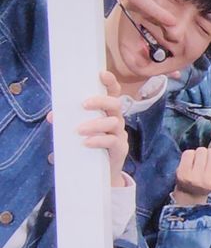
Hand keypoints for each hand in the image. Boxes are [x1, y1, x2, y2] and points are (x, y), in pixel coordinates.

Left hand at [77, 71, 126, 187]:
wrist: (99, 173)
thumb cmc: (89, 146)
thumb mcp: (77, 132)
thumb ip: (67, 122)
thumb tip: (53, 116)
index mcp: (107, 112)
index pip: (113, 93)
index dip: (110, 82)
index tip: (101, 74)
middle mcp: (116, 120)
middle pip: (115, 104)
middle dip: (101, 101)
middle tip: (84, 104)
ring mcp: (120, 134)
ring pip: (114, 123)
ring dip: (95, 124)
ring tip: (79, 130)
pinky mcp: (120, 149)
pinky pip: (112, 141)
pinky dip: (98, 140)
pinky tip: (86, 143)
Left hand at [172, 127, 210, 204]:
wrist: (190, 193)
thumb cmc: (207, 177)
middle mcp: (210, 181)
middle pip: (210, 151)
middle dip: (207, 153)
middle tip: (204, 164)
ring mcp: (196, 179)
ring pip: (200, 151)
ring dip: (198, 154)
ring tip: (196, 165)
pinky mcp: (184, 175)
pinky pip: (189, 153)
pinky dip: (188, 155)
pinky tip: (189, 165)